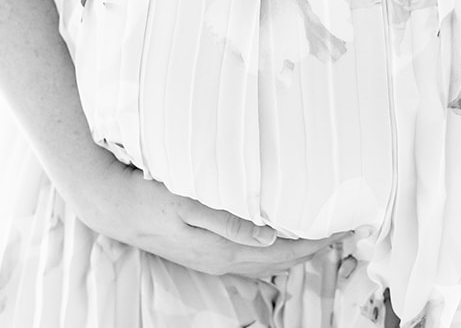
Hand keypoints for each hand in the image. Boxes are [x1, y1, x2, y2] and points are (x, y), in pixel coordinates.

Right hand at [68, 153, 354, 279]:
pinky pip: (253, 259)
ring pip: (269, 262)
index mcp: (225, 250)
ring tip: (324, 234)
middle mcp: (224, 260)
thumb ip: (227, 221)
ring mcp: (215, 259)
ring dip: (298, 251)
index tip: (346, 224)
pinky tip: (281, 242)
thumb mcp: (186, 204)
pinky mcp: (206, 252)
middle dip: (317, 246)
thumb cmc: (149, 197)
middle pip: (283, 261)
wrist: (112, 205)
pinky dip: (276, 252)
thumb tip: (269, 236)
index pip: (285, 251)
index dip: (318, 240)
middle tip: (347, 227)